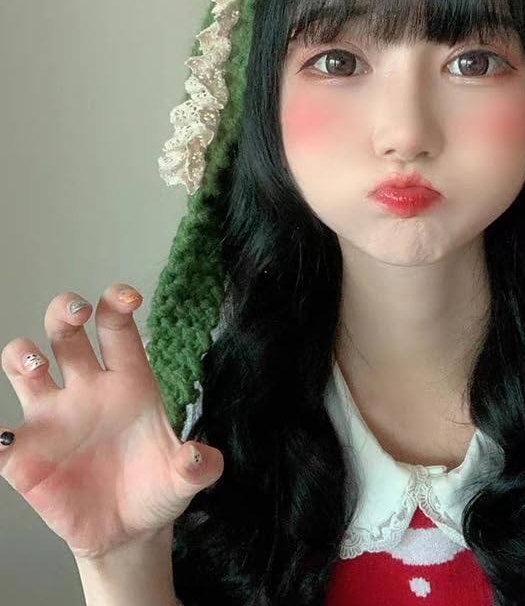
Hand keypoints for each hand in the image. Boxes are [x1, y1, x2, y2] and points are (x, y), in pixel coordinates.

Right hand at [0, 284, 223, 558]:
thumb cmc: (157, 488)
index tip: (126, 297)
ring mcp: (53, 418)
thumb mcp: (185, 478)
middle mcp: (87, 389)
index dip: (117, 304)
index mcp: (128, 382)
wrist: (128, 532)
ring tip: (35, 365)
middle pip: (66, 333)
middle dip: (65, 311)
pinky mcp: (25, 456)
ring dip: (22, 356)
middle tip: (75, 312)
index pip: (118, 330)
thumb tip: (198, 458)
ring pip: (25, 366)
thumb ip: (197, 466)